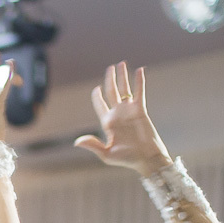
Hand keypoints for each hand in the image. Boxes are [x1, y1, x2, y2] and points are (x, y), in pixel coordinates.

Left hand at [73, 62, 170, 176]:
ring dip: (122, 76)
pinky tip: (139, 70)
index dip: (97, 96)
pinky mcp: (140, 110)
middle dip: (110, 79)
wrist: (146, 159)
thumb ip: (93, 145)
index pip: (100, 105)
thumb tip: (76, 142)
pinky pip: (139, 92)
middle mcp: (117, 114)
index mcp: (107, 123)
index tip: (96, 88)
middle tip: (110, 67)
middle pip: (112, 92)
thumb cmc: (127, 159)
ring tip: (121, 63)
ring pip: (125, 89)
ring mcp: (129, 111)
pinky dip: (139, 81)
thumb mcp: (107, 154)